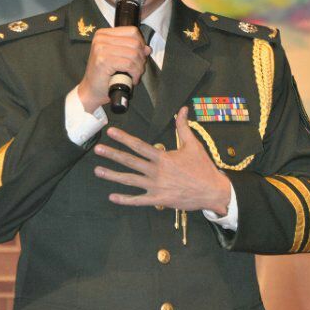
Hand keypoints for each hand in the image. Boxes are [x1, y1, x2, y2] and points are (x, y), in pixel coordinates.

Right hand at [78, 27, 150, 112]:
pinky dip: (135, 73)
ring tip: (135, 75)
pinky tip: (132, 79)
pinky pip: (129, 64)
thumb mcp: (118, 58)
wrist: (91, 90)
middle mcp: (101, 39)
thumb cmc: (104, 75)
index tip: (140, 56)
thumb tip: (147, 49)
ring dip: (139, 67)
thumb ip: (131, 50)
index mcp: (103, 34)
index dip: (141, 44)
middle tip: (138, 69)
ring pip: (134, 54)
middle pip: (135, 43)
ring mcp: (101, 49)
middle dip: (141, 58)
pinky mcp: (103, 61)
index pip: (132, 31)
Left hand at [94, 106, 231, 213]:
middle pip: (130, 161)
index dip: (124, 138)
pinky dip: (125, 200)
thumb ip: (183, 127)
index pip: (139, 146)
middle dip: (112, 154)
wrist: (212, 191)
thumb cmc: (203, 168)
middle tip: (97, 149)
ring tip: (98, 171)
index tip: (111, 132)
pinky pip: (138, 200)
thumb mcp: (193, 145)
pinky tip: (112, 197)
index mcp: (163, 157)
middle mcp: (156, 171)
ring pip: (130, 180)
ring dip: (112, 175)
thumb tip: (182, 109)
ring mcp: (156, 187)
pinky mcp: (159, 200)